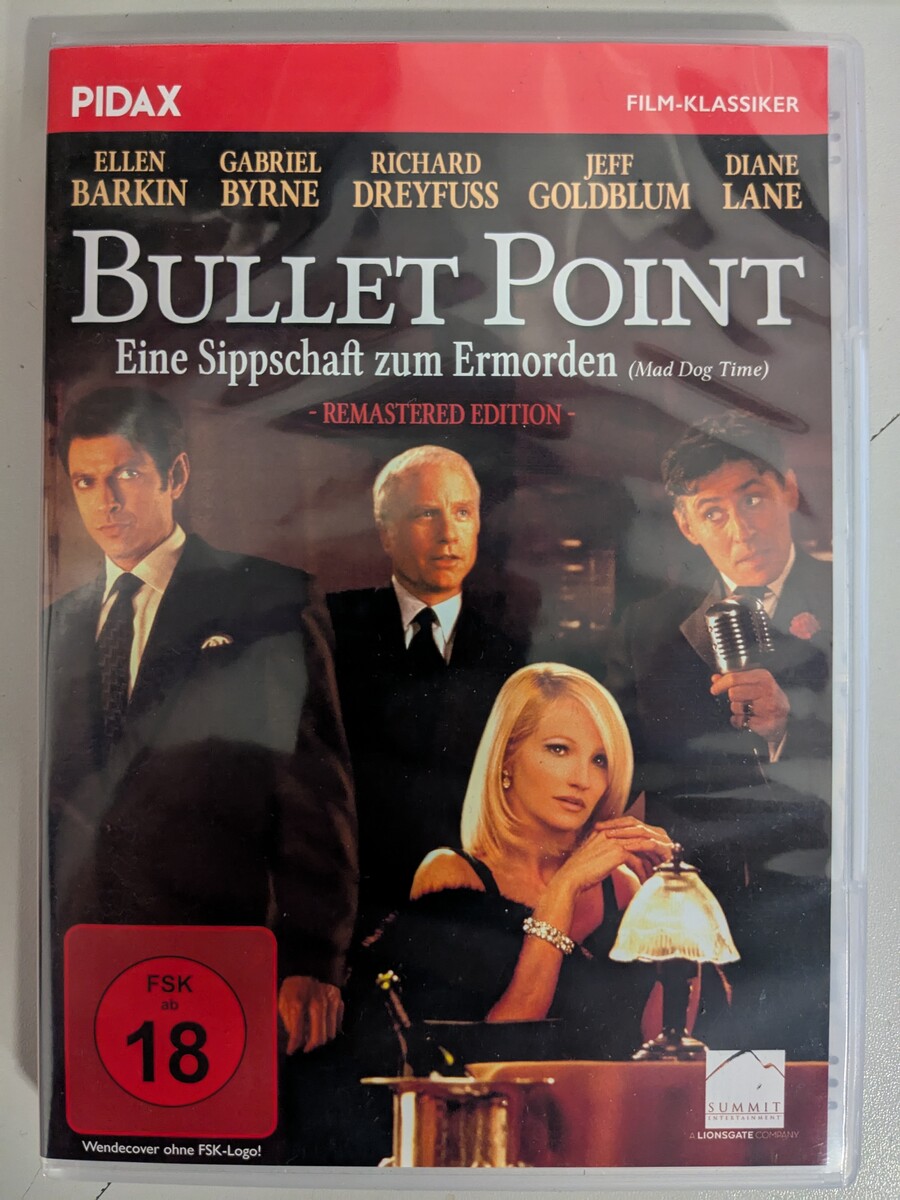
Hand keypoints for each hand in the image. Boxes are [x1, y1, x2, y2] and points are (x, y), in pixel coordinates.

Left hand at [278, 975, 343, 1054]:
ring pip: (330, 1033)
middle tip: (305, 1047)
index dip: (293, 1046)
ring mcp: (329, 1002)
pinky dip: (330, 1027)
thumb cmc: (293, 986)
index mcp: (298, 1004)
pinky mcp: (338, 1000)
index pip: (297, 1034)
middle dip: (310, 1046)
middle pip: (318, 1038)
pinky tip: (322, 1025)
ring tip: (312, 1035)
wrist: (310, 965)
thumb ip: (288, 1021)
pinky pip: (337, 1023)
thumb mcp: (282, 1001)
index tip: (290, 1050)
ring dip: (321, 1037)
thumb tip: (294, 1039)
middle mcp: (316, 1004)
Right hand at [557, 816, 672, 891]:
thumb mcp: (594, 855)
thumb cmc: (580, 871)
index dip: (641, 845)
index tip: (649, 857)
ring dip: (649, 863)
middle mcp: (610, 832)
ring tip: (653, 874)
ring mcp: (614, 840)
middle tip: (657, 864)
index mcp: (603, 831)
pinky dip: (643, 872)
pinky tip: (643, 881)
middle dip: (650, 852)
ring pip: (641, 849)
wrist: (570, 878)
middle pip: (639, 838)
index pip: (630, 833)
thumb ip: (606, 850)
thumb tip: (620, 856)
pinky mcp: (618, 852)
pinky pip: (638, 860)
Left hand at [711, 668, 789, 741]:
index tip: (714, 689)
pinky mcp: (766, 722)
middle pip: (733, 693)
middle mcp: (768, 690)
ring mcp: (769, 707)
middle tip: (742, 701)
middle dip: (734, 699)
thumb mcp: (752, 685)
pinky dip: (740, 722)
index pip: (734, 678)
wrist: (783, 720)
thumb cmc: (765, 699)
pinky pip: (740, 721)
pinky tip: (749, 720)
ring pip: (736, 707)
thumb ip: (733, 680)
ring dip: (737, 711)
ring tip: (749, 710)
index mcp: (763, 676)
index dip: (720, 684)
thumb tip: (715, 678)